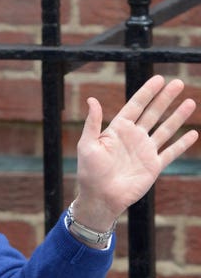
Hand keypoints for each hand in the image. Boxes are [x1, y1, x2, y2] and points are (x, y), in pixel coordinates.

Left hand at [73, 75, 197, 231]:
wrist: (100, 198)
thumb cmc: (89, 172)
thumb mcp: (87, 144)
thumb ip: (93, 122)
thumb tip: (91, 99)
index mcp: (117, 130)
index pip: (135, 106)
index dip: (147, 92)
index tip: (159, 79)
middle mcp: (133, 137)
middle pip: (153, 113)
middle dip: (165, 98)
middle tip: (178, 83)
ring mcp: (145, 151)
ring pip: (165, 129)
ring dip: (178, 116)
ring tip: (190, 102)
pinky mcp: (153, 166)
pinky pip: (171, 152)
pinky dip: (182, 143)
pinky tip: (193, 133)